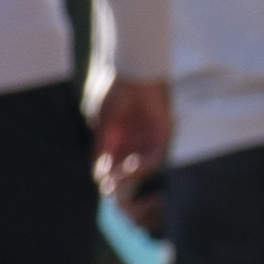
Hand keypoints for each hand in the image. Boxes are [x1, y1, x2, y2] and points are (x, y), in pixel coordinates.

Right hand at [92, 78, 172, 194]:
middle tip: (112, 192)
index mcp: (116, 142)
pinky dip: (143, 165)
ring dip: (130, 177)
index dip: (108, 180)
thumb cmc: (111, 92)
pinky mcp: (163, 133)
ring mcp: (149, 140)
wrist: (130, 71)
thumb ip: (103, 148)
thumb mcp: (101, 124)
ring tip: (118, 181)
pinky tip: (129, 166)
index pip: (113, 168)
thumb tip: (101, 174)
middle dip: (122, 185)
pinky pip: (156, 156)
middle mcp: (134, 143)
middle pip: (130, 173)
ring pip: (142, 168)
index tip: (103, 186)